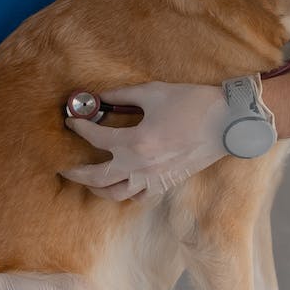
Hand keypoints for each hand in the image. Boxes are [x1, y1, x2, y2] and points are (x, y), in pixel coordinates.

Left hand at [61, 80, 270, 201]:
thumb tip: (100, 95)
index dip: (79, 127)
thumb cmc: (192, 103)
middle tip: (63, 166)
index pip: (95, 138)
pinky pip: (138, 197)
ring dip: (96, 188)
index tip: (71, 121)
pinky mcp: (166, 184)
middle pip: (96, 177)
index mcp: (135, 142)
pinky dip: (124, 194)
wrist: (227, 123)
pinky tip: (119, 185)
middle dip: (75, 172)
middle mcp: (140, 166)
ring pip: (115, 194)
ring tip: (86, 180)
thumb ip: (122, 94)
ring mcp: (153, 179)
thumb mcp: (153, 92)